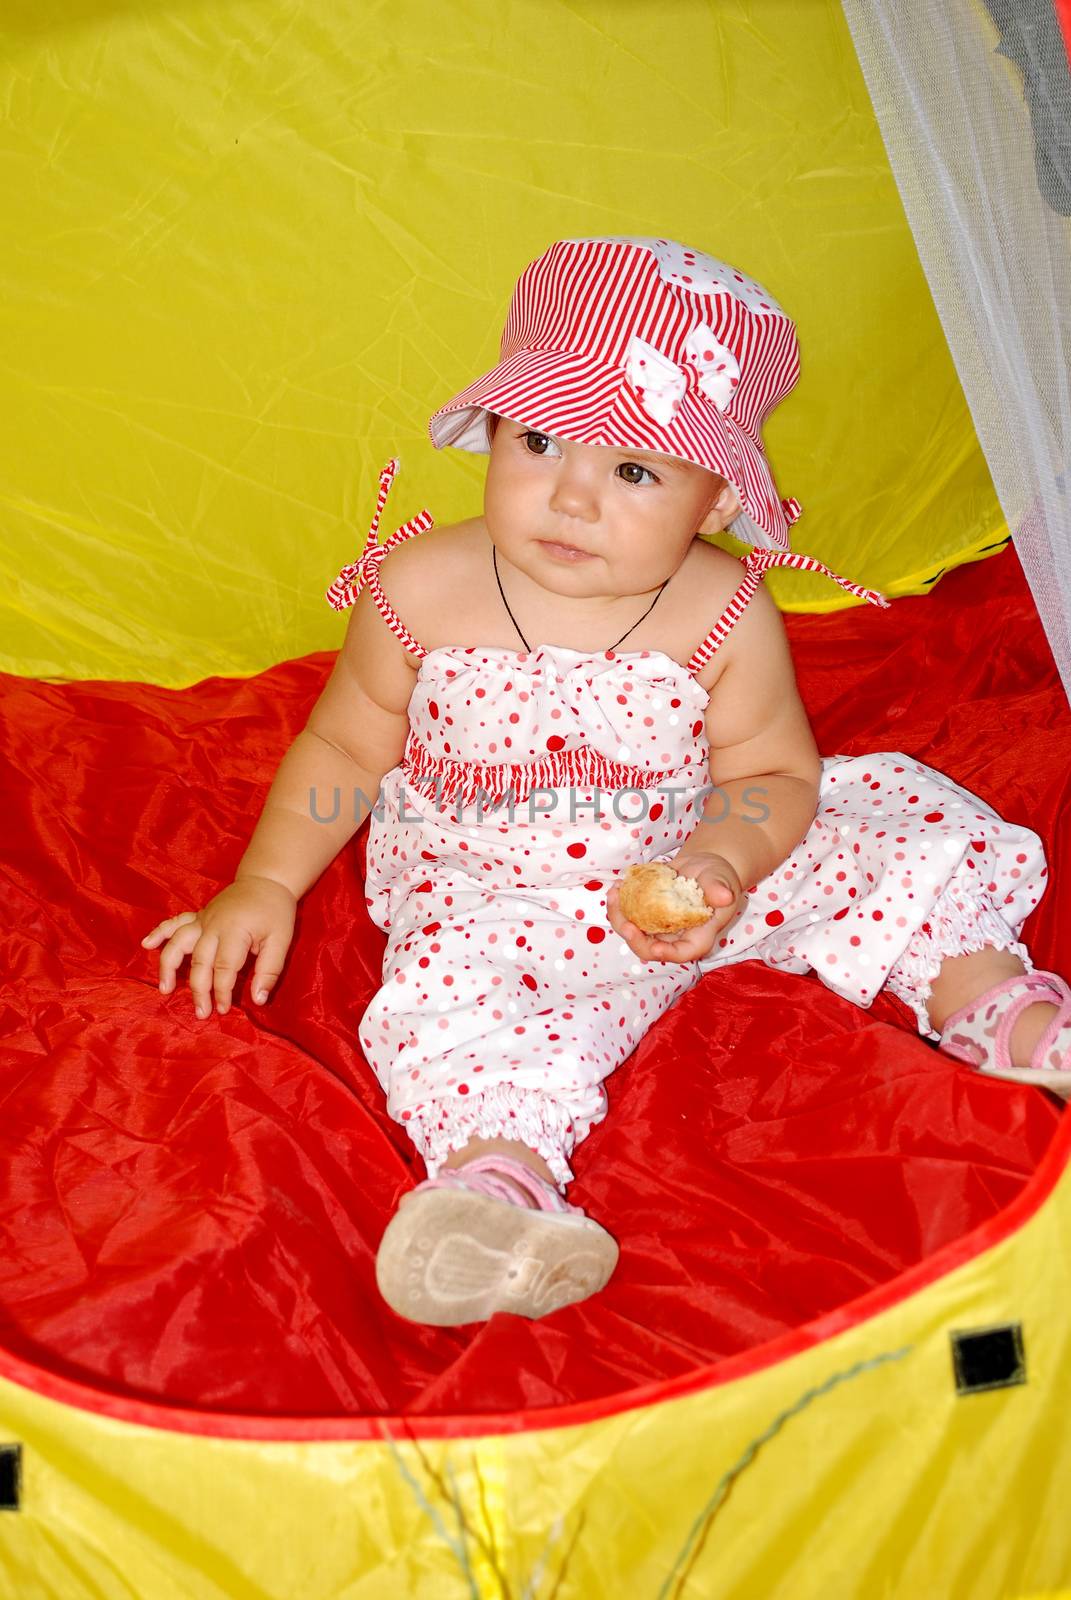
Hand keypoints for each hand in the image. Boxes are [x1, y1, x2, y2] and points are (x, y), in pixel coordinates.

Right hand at [141, 876, 296, 1018]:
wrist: (266, 879)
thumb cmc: (275, 912)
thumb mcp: (282, 941)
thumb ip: (270, 970)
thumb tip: (258, 1000)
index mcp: (234, 931)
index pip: (224, 968)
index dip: (222, 992)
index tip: (224, 1010)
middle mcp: (212, 925)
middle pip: (199, 962)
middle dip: (198, 990)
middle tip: (201, 1013)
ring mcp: (202, 919)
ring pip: (178, 943)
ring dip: (169, 966)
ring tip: (165, 989)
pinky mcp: (198, 915)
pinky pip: (174, 923)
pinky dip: (159, 932)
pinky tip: (147, 945)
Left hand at [605, 854, 746, 964]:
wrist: (701, 868)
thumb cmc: (718, 877)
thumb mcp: (721, 880)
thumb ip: (720, 889)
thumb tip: (724, 897)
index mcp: (697, 936)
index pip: (683, 952)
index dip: (668, 954)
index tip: (655, 948)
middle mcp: (675, 936)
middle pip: (650, 948)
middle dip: (634, 939)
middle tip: (625, 924)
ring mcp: (658, 926)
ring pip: (634, 933)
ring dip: (619, 918)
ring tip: (615, 893)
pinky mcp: (646, 913)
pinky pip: (628, 914)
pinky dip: (619, 903)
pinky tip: (617, 886)